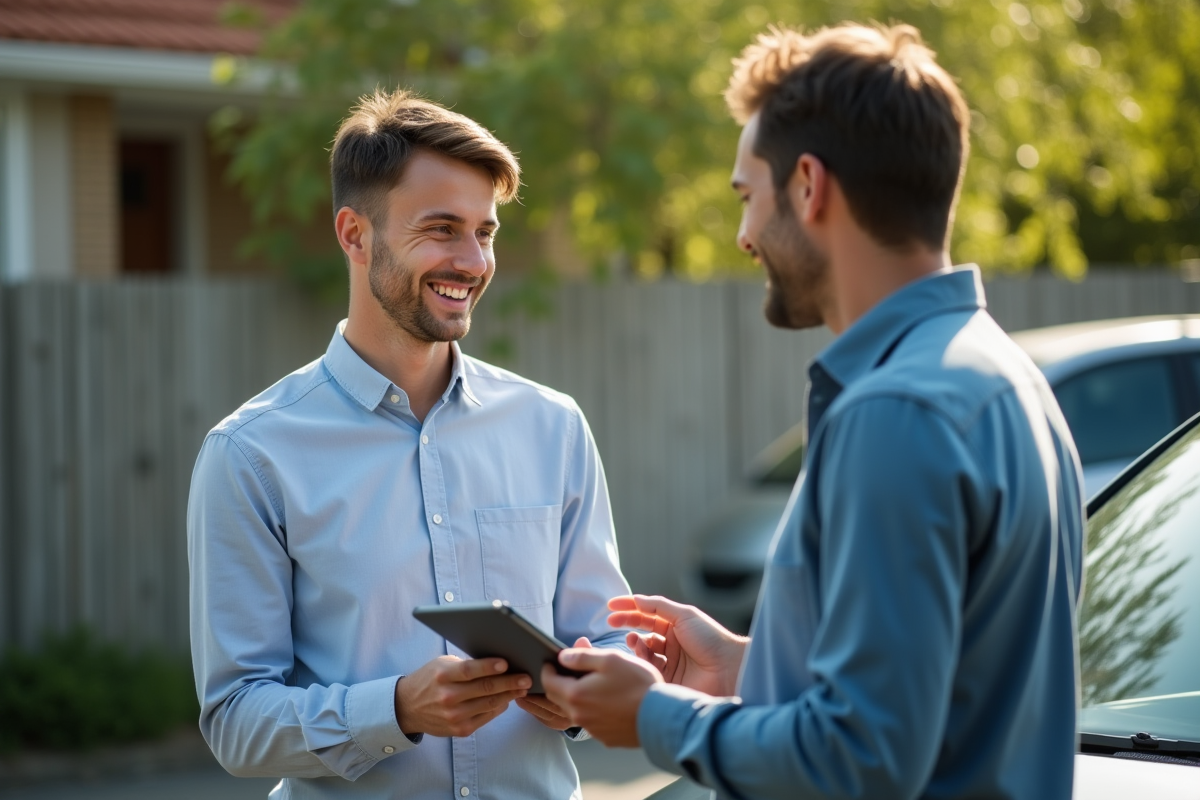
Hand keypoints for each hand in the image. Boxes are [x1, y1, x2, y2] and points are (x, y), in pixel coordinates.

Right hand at [394, 655, 530, 737]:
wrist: (408, 707)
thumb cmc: (430, 680)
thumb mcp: (442, 665)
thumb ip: (465, 665)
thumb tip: (497, 664)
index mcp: (442, 675)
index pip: (469, 670)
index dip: (489, 667)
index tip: (506, 663)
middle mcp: (448, 696)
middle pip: (485, 688)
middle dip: (509, 682)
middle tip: (526, 678)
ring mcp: (454, 715)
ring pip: (489, 704)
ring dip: (509, 696)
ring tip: (522, 688)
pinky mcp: (459, 730)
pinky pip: (485, 717)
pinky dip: (498, 708)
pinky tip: (507, 700)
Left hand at [541, 648, 661, 747]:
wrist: (662, 717)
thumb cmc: (638, 685)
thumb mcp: (610, 659)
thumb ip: (582, 656)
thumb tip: (562, 657)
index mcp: (576, 695)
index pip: (548, 682)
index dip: (547, 669)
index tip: (551, 662)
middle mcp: (580, 715)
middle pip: (557, 698)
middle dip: (558, 683)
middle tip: (568, 670)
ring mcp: (592, 729)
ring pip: (575, 710)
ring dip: (576, 697)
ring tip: (590, 683)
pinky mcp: (606, 737)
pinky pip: (591, 722)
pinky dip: (591, 710)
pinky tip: (606, 701)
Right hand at [607, 595, 746, 696]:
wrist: (728, 669)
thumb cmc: (710, 639)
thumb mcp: (684, 615)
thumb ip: (658, 607)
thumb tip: (636, 600)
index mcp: (676, 626)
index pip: (647, 615)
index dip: (629, 610)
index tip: (610, 607)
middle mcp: (671, 644)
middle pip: (642, 632)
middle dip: (627, 625)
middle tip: (613, 623)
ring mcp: (669, 663)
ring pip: (643, 652)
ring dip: (636, 643)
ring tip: (635, 641)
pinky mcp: (667, 682)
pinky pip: (648, 671)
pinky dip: (642, 662)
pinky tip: (644, 657)